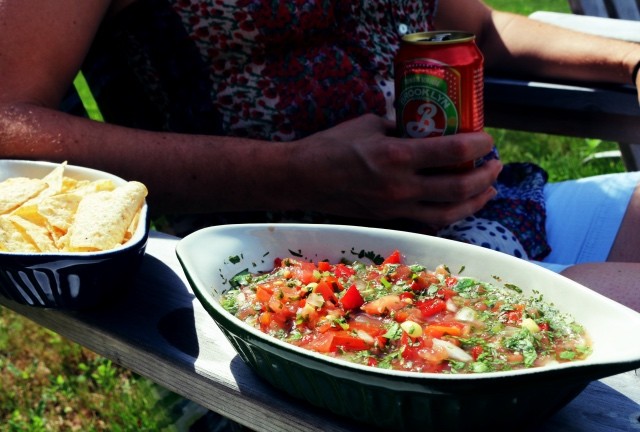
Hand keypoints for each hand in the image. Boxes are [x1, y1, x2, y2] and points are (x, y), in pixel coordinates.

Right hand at [289, 114, 502, 227]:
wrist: (303, 178)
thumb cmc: (332, 145)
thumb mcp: (371, 124)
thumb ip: (402, 127)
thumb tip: (426, 126)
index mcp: (397, 155)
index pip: (453, 151)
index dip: (479, 144)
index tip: (488, 139)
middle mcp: (401, 186)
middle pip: (459, 187)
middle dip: (485, 176)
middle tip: (495, 164)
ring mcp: (396, 207)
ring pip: (448, 213)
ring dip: (475, 202)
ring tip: (488, 191)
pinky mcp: (389, 219)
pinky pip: (428, 221)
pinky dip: (449, 214)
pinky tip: (458, 205)